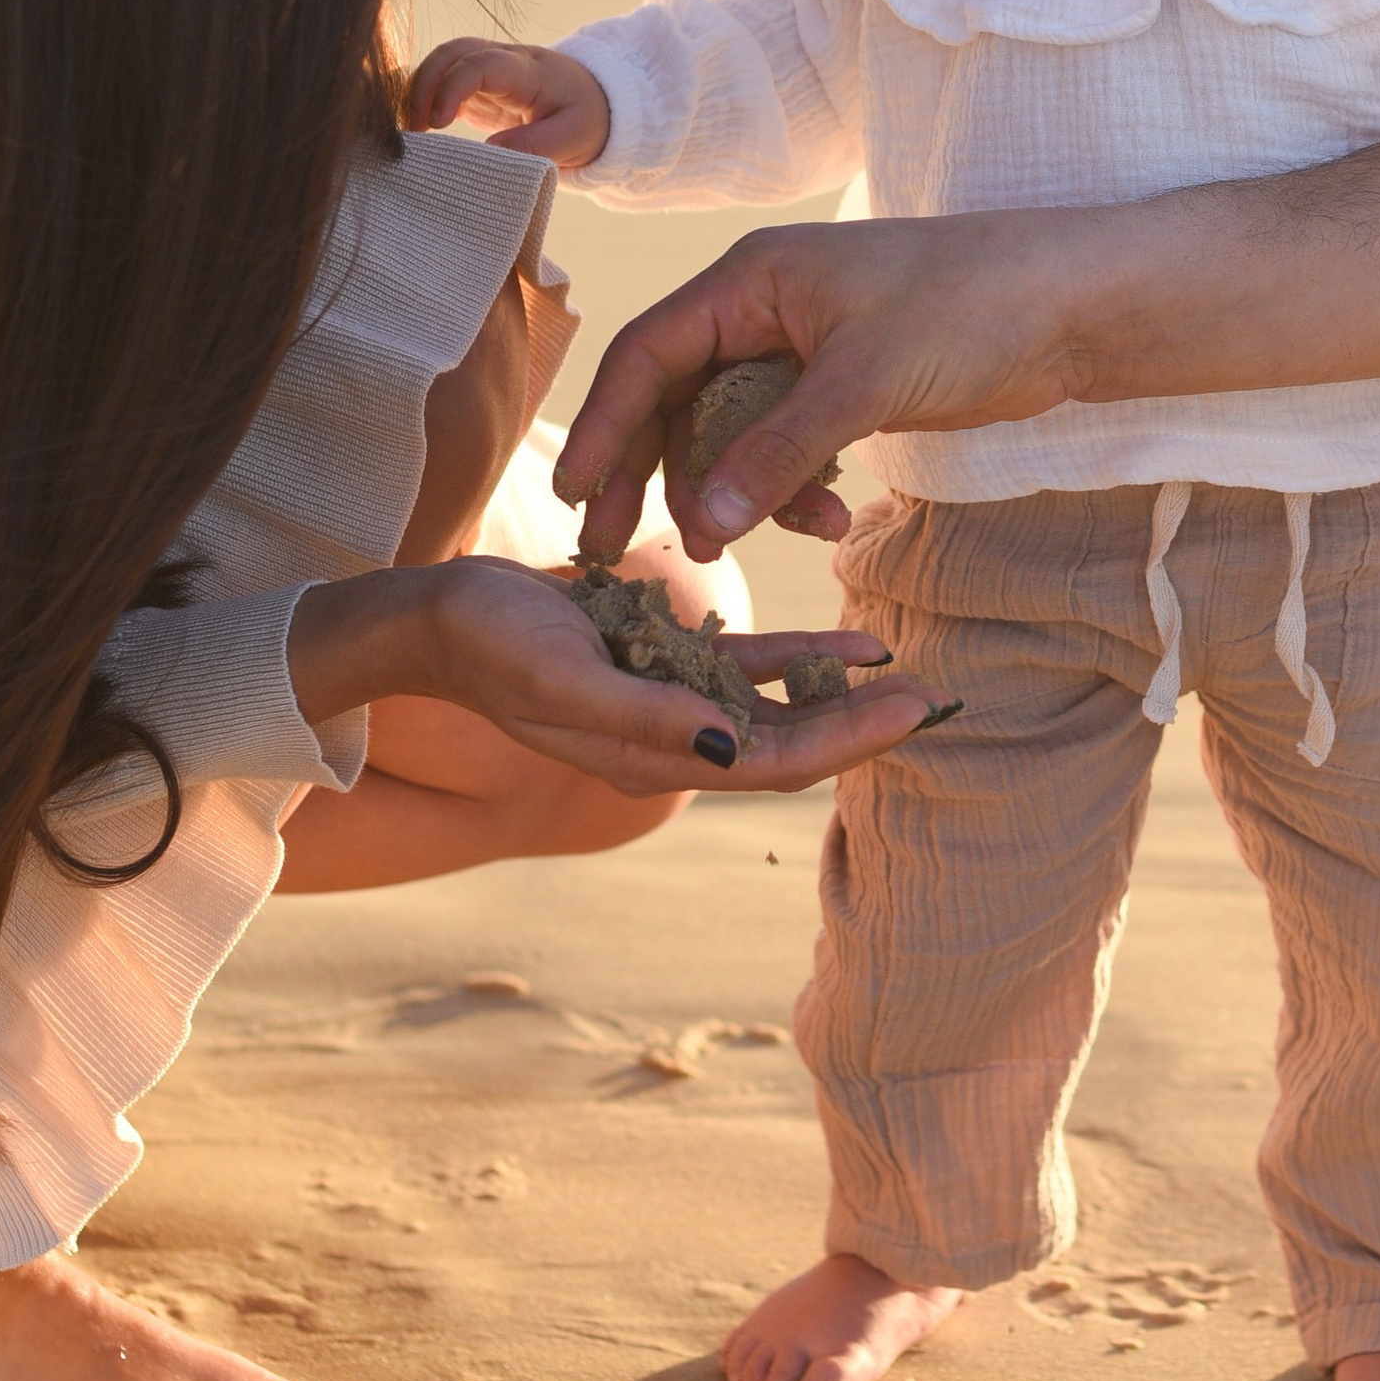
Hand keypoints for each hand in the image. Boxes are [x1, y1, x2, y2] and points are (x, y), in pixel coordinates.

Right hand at [287, 553, 935, 793]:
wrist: (439, 617)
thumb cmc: (492, 644)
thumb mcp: (564, 675)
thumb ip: (644, 712)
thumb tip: (730, 745)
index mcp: (652, 755)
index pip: (773, 763)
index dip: (848, 743)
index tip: (913, 713)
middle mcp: (673, 737)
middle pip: (790, 742)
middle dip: (864, 725)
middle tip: (940, 695)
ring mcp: (672, 698)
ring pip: (780, 706)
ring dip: (844, 695)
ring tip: (911, 670)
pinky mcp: (667, 657)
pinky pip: (752, 665)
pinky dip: (803, 655)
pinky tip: (856, 640)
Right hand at [406, 36, 610, 167]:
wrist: (600, 106)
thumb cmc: (589, 120)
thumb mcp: (575, 137)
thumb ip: (537, 144)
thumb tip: (491, 153)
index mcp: (527, 70)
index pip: (480, 64)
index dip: (452, 88)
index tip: (438, 124)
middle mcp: (503, 61)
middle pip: (451, 53)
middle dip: (423, 85)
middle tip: (412, 130)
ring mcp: (488, 73)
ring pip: (441, 65)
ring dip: (418, 93)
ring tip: (409, 135)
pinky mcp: (478, 91)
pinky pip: (442, 85)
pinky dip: (423, 103)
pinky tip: (416, 132)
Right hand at [557, 210, 1090, 561]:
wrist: (1075, 303)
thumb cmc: (971, 307)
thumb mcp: (865, 381)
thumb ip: (777, 451)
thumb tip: (699, 520)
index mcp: (751, 279)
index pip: (647, 353)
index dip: (605, 424)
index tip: (575, 494)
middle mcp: (766, 308)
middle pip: (678, 397)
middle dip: (660, 474)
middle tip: (634, 550)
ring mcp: (806, 348)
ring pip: (732, 430)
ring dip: (735, 489)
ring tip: (741, 546)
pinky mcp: (847, 385)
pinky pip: (786, 443)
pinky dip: (791, 485)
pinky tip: (828, 518)